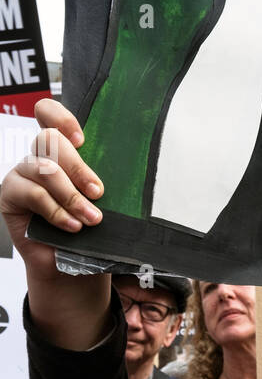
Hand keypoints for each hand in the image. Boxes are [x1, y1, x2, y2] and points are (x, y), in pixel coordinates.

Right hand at [0, 98, 110, 347]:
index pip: (48, 114)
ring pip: (45, 169)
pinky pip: (33, 195)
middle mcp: (40, 156)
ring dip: (71, 195)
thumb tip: (133, 179)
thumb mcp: (102, 202)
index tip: (82, 138)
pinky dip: (56, 211)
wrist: (70, 264)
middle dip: (79, 167)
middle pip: (50, 140)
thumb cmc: (89, 229)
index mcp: (62, 149)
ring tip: (91, 217)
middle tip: (99, 192)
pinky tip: (72, 226)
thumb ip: (103, 184)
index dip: (60, 117)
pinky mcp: (11, 195)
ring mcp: (23, 174)